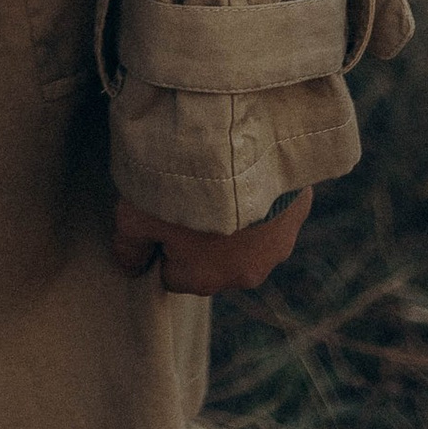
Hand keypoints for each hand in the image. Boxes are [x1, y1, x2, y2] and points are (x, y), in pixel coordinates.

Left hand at [111, 188, 311, 294]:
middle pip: (210, 259)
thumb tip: (129, 265)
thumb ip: (129, 244)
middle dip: (198, 233)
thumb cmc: (181, 188)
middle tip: (186, 192)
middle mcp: (244, 275)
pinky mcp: (298, 215)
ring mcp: (277, 246)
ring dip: (232, 216)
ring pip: (245, 237)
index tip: (155, 212)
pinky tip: (244, 169)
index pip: (170, 273)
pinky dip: (258, 196)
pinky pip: (272, 210)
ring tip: (217, 178)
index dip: (159, 242)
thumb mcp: (134, 214)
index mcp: (203, 280)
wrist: (241, 148)